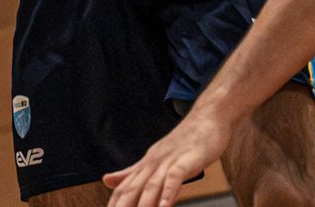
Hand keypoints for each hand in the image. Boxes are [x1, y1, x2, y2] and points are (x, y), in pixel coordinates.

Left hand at [102, 105, 230, 206]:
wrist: (208, 116)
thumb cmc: (184, 141)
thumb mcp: (156, 157)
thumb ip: (131, 172)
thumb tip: (106, 180)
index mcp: (145, 164)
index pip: (123, 189)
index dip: (113, 205)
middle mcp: (153, 162)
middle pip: (132, 189)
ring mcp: (169, 160)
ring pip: (151, 185)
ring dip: (142, 206)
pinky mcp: (187, 159)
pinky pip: (175, 177)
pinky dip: (168, 192)